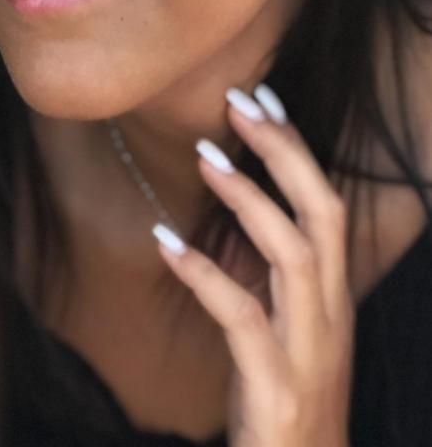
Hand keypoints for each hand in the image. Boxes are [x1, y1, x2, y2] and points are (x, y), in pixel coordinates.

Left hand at [152, 84, 353, 446]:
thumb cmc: (283, 399)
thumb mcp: (285, 329)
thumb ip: (270, 274)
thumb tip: (236, 208)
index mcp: (332, 295)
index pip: (327, 203)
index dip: (298, 149)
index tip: (264, 98)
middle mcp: (330, 314)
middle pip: (323, 213)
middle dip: (284, 152)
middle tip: (238, 102)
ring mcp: (308, 351)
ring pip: (293, 254)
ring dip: (249, 198)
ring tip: (206, 156)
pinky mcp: (276, 388)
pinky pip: (243, 317)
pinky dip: (205, 273)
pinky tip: (164, 240)